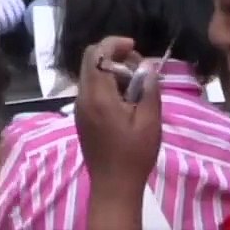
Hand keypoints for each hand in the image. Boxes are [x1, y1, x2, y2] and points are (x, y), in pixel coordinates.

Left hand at [75, 37, 162, 188]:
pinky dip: (106, 83)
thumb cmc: (134, 154)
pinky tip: (125, 98)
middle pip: (90, 60)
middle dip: (113, 55)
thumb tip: (147, 66)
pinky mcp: (81, 117)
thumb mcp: (150, 121)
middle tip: (138, 67)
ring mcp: (79, 107)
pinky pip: (90, 89)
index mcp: (97, 95)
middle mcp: (83, 97)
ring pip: (90, 74)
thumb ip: (148, 89)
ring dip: (111, 70)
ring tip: (136, 84)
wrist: (113, 186)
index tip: (134, 47)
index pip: (96, 54)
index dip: (114, 44)